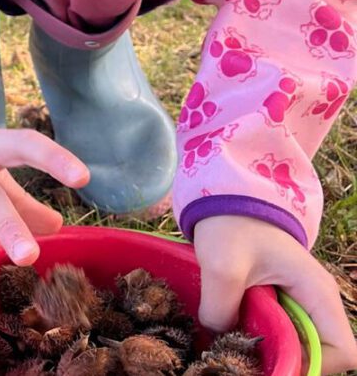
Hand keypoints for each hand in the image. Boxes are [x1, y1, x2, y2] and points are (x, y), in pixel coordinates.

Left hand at [195, 216, 356, 374]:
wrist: (223, 202)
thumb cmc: (231, 226)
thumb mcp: (221, 265)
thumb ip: (220, 306)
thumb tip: (219, 335)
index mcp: (317, 293)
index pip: (344, 351)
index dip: (315, 365)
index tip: (276, 362)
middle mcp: (317, 303)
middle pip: (321, 355)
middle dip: (288, 362)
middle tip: (249, 358)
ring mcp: (300, 303)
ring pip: (299, 347)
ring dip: (272, 352)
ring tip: (238, 346)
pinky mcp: (280, 302)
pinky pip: (280, 333)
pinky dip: (260, 340)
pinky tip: (233, 333)